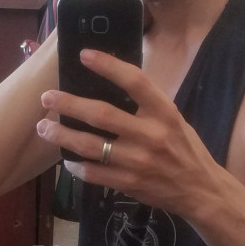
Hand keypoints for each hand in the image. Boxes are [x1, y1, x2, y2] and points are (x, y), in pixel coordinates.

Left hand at [36, 49, 222, 220]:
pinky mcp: (129, 183)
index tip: (84, 55)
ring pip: (90, 146)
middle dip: (69, 104)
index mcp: (164, 113)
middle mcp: (151, 135)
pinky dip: (77, 166)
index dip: (108, 66)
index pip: (135, 81)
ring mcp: (138, 161)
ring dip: (62, 135)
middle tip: (47, 97)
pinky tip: (67, 159)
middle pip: (102, 115)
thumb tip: (108, 83)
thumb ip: (146, 105)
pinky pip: (94, 173)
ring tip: (44, 127)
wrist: (200, 190)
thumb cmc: (184, 149)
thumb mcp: (173, 119)